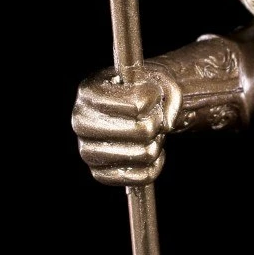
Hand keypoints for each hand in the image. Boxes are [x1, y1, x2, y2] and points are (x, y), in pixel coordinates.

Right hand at [72, 65, 180, 185]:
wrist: (132, 107)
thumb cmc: (143, 89)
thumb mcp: (160, 77)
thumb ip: (172, 94)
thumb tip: (166, 125)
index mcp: (90, 92)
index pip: (137, 105)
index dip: (154, 101)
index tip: (152, 97)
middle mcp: (81, 121)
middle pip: (142, 131)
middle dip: (156, 124)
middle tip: (153, 118)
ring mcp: (87, 150)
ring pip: (144, 154)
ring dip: (156, 143)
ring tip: (150, 133)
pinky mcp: (99, 173)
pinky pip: (141, 177)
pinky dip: (155, 165)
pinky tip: (150, 151)